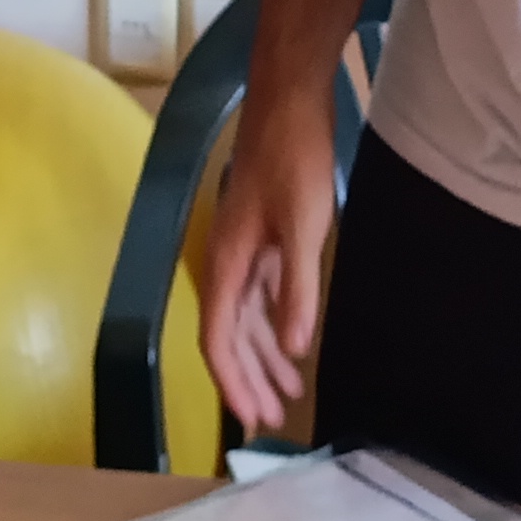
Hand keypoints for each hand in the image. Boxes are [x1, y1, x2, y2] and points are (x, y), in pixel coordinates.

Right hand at [193, 93, 343, 431]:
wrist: (290, 99)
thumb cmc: (293, 158)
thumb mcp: (302, 226)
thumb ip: (294, 288)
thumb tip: (292, 347)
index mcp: (226, 263)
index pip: (218, 339)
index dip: (233, 382)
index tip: (253, 418)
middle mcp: (226, 262)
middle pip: (229, 335)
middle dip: (248, 379)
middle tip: (271, 421)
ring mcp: (243, 249)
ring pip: (245, 317)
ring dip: (262, 356)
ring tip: (286, 392)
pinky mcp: (262, 236)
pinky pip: (260, 295)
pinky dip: (273, 324)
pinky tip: (292, 341)